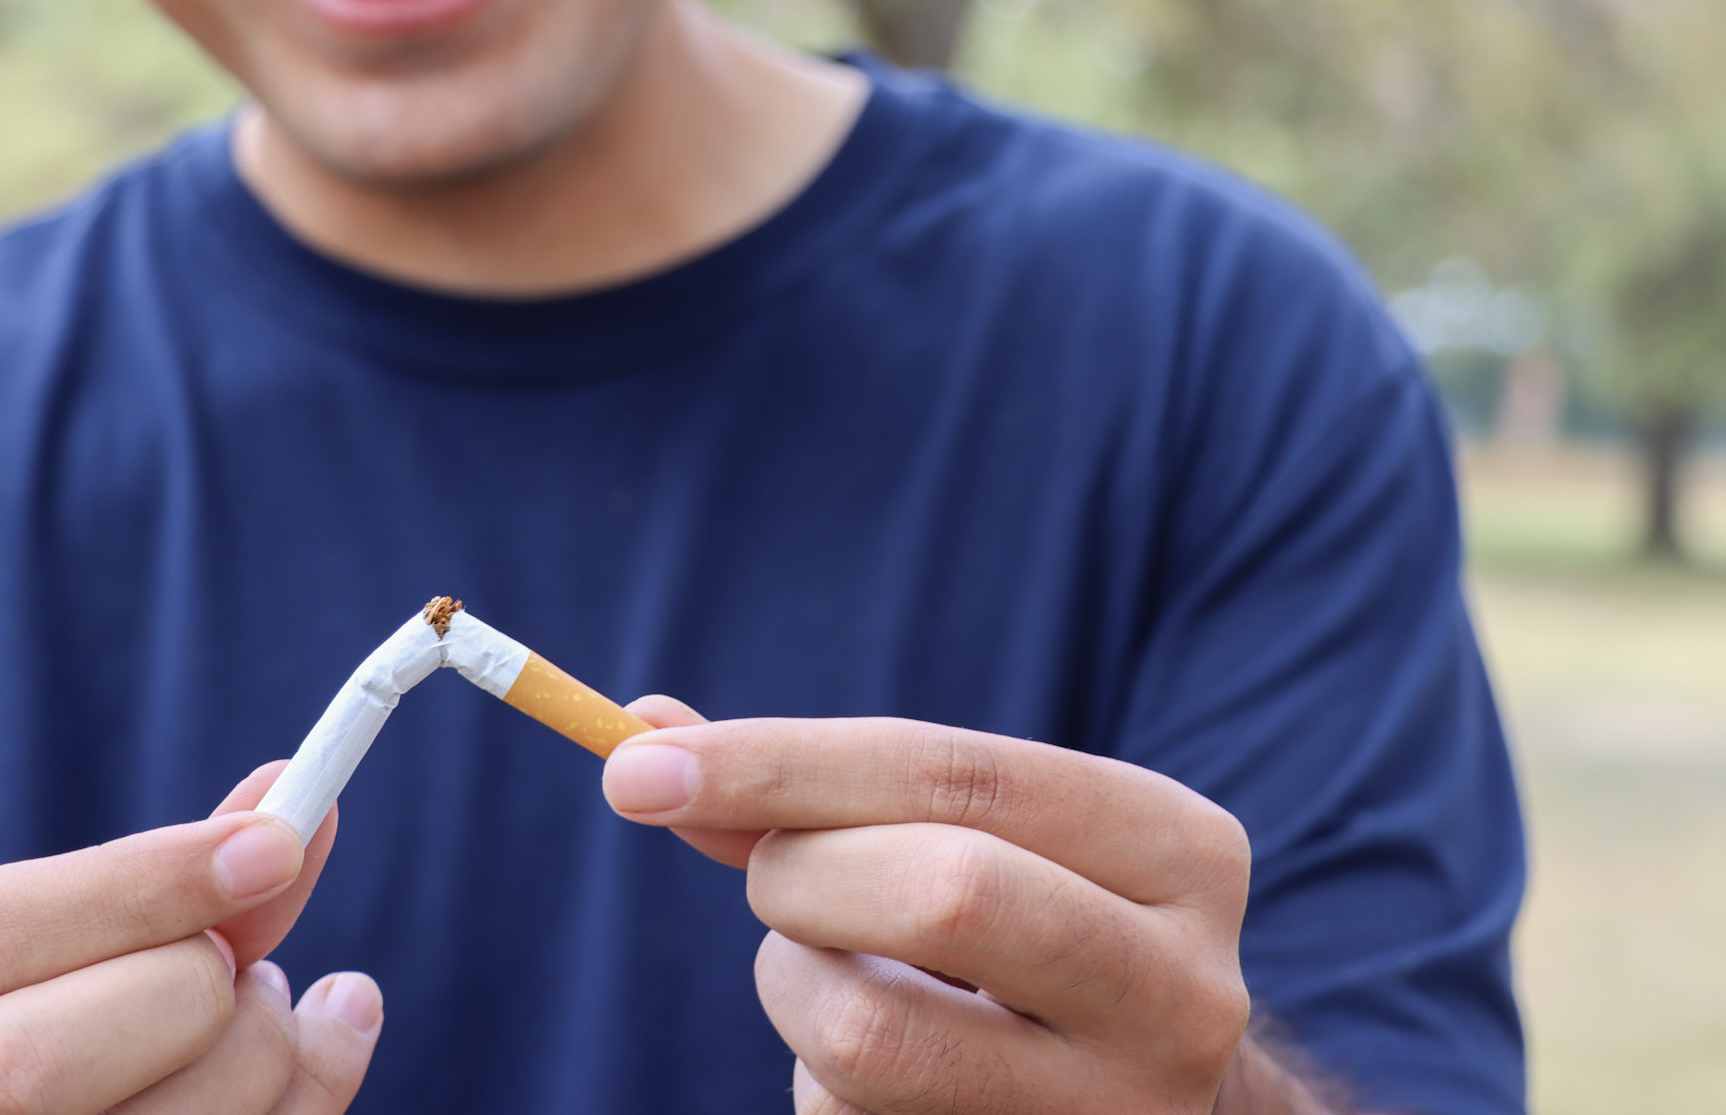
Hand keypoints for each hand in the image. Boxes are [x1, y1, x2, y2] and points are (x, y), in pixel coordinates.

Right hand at [0, 762, 382, 1113]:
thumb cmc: (29, 993)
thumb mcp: (52, 920)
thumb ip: (166, 877)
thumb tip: (292, 807)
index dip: (137, 889)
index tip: (276, 843)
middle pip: (35, 1063)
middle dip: (190, 991)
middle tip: (252, 959)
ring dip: (261, 1053)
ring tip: (266, 1009)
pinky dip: (304, 1099)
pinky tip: (314, 1052)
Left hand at [605, 707, 1253, 1114]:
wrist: (1120, 1100)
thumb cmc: (1010, 936)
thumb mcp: (953, 838)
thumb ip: (811, 793)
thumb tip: (645, 739)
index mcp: (1179, 849)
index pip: (954, 772)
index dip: (779, 760)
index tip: (634, 765)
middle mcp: (1183, 989)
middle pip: (942, 890)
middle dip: (800, 873)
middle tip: (770, 882)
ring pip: (870, 1031)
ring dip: (792, 987)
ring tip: (832, 977)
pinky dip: (815, 1082)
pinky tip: (880, 1077)